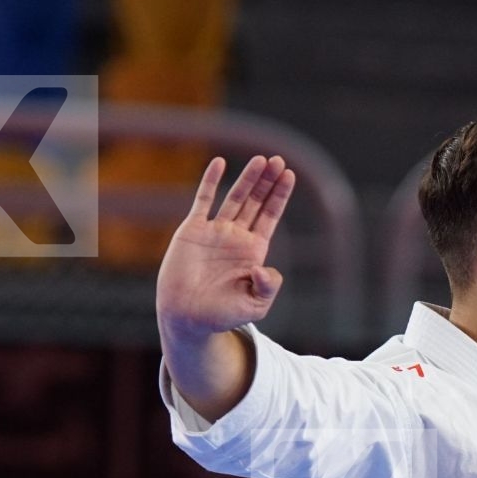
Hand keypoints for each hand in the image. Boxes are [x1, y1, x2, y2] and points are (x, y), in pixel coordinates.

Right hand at [156, 155, 296, 332]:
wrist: (187, 317)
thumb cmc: (222, 315)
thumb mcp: (255, 306)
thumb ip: (268, 287)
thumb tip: (264, 268)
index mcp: (253, 251)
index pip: (270, 216)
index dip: (280, 196)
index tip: (289, 175)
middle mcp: (236, 237)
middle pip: (256, 202)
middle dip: (268, 182)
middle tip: (279, 160)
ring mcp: (214, 232)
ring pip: (235, 198)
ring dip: (248, 179)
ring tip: (261, 160)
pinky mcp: (193, 231)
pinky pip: (203, 201)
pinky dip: (211, 182)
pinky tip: (220, 163)